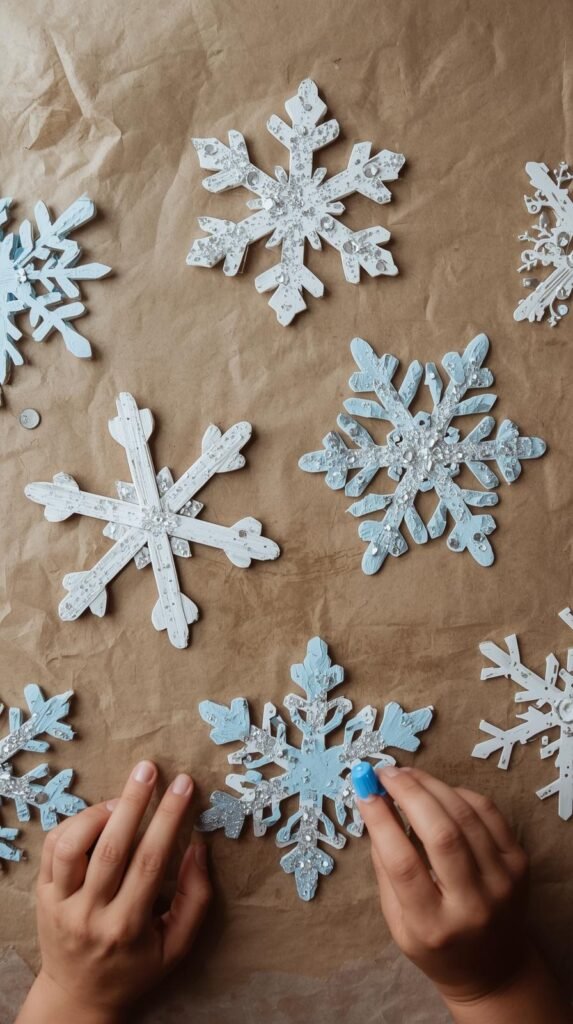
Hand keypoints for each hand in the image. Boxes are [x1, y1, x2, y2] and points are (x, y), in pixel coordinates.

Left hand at [16, 761, 211, 1023]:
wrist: (79, 996)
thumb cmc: (136, 968)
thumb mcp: (177, 946)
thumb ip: (195, 898)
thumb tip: (198, 846)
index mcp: (127, 926)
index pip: (151, 861)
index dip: (168, 818)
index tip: (184, 785)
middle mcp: (89, 914)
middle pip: (111, 846)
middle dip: (134, 801)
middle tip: (149, 768)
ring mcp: (60, 904)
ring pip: (73, 844)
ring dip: (99, 812)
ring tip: (122, 798)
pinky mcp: (42, 894)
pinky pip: (53, 847)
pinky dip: (74, 822)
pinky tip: (98, 816)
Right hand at [357, 767, 571, 1022]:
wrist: (493, 968)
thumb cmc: (436, 946)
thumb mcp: (398, 922)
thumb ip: (386, 868)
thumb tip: (373, 806)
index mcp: (433, 925)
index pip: (403, 864)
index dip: (381, 820)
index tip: (363, 791)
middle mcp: (472, 904)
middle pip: (441, 833)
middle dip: (408, 793)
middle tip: (385, 772)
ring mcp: (502, 882)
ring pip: (466, 816)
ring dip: (431, 785)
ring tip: (406, 774)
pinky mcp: (520, 864)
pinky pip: (489, 812)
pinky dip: (459, 793)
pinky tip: (438, 790)